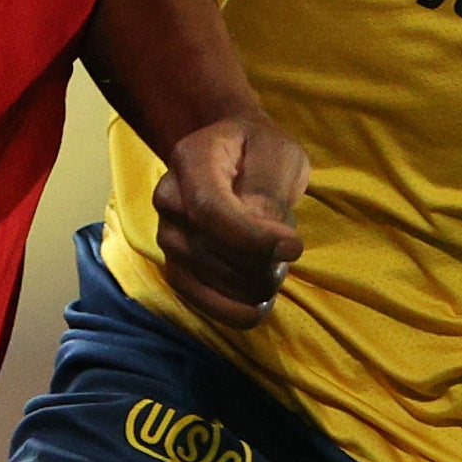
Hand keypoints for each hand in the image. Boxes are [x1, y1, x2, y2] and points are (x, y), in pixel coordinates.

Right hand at [150, 112, 309, 330]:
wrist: (230, 156)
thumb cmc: (258, 150)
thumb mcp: (276, 151)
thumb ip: (269, 187)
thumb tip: (265, 237)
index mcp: (190, 161)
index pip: (211, 210)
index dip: (253, 239)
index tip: (293, 248)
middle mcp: (168, 200)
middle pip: (213, 252)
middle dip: (264, 261)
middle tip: (289, 247)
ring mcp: (167, 237)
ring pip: (213, 281)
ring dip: (257, 282)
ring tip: (274, 260)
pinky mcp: (175, 268)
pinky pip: (201, 304)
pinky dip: (237, 310)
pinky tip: (260, 301)